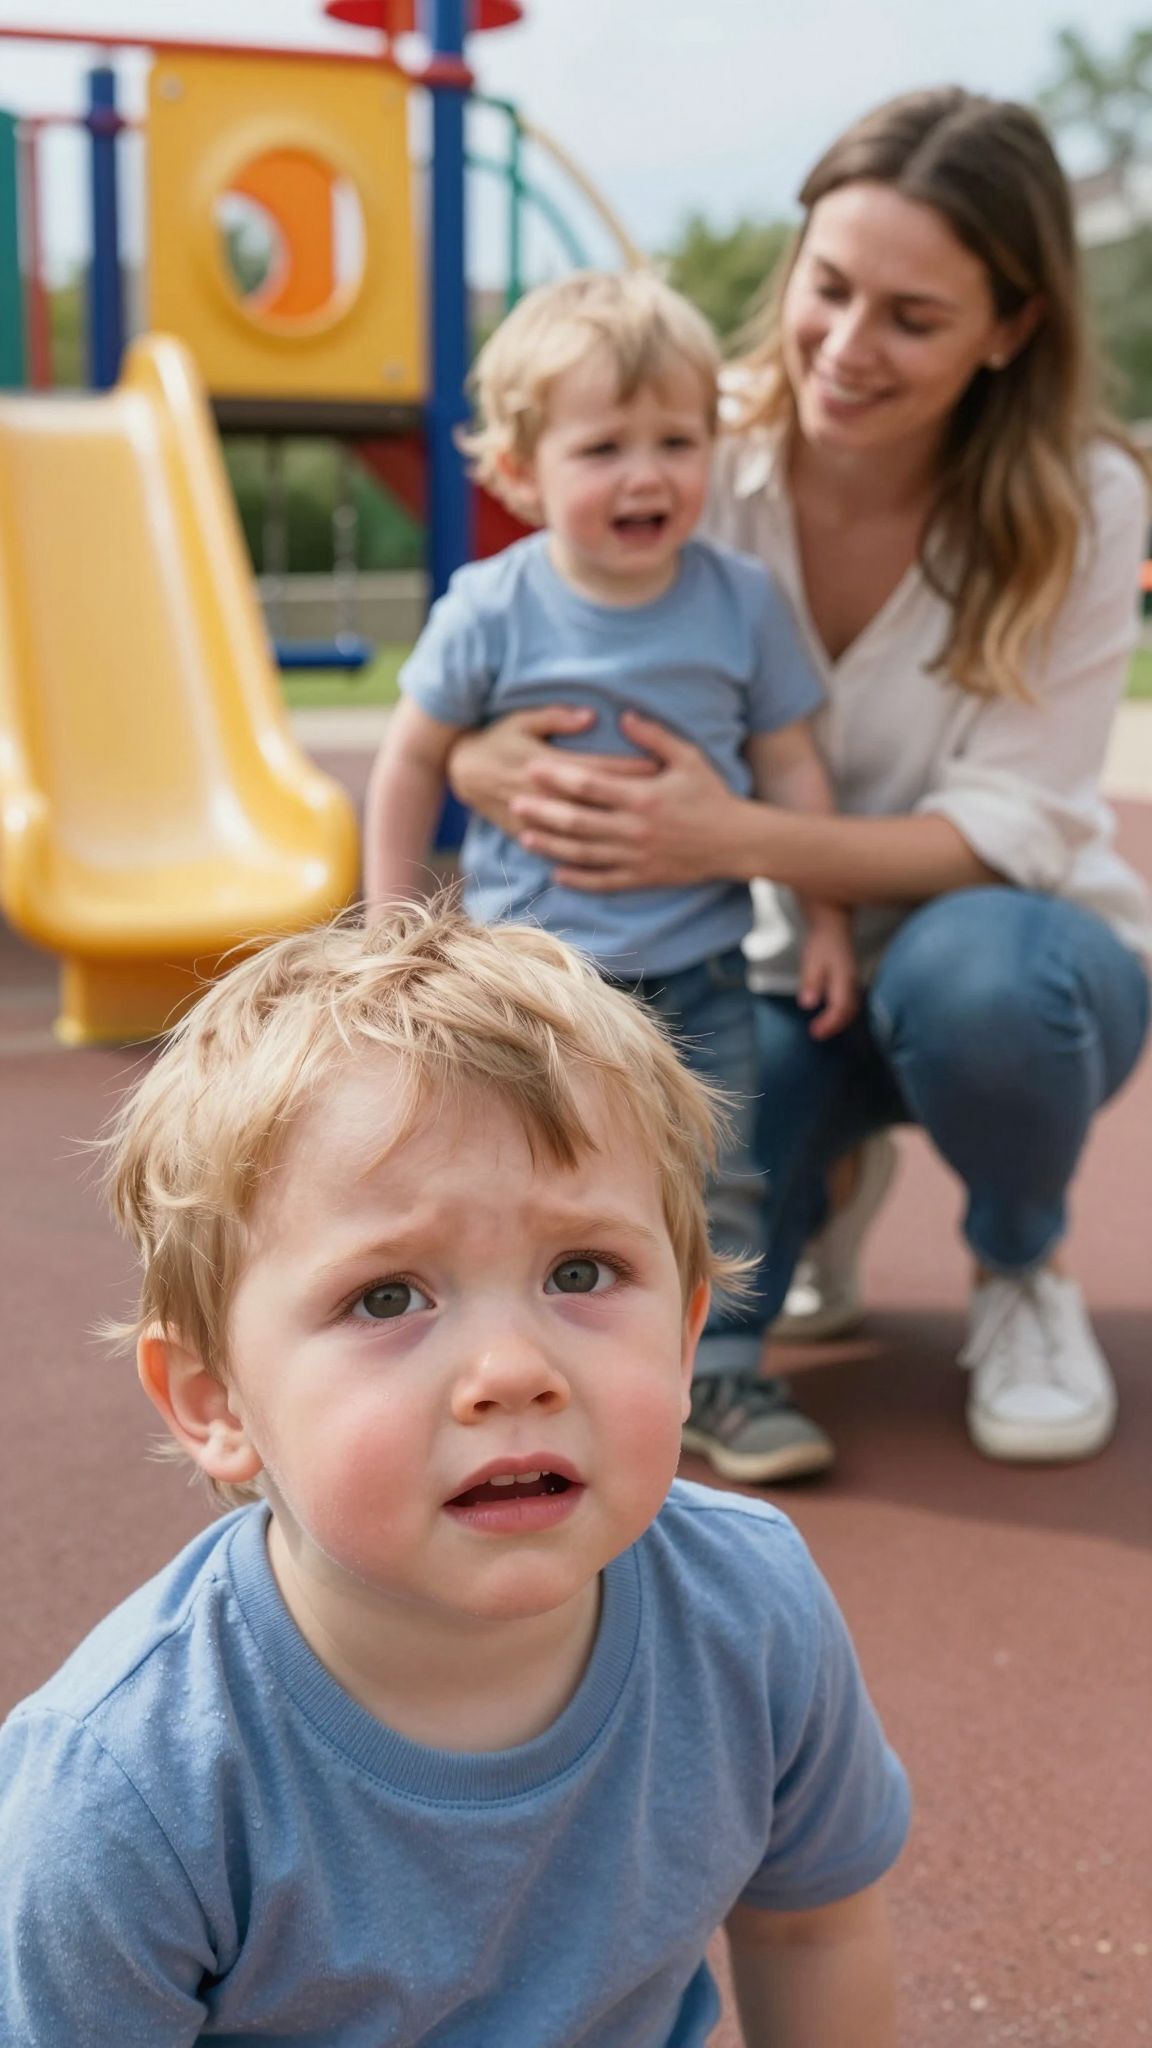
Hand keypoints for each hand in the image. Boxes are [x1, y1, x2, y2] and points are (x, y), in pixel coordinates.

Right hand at [447, 706, 656, 838]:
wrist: (463, 772)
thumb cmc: (498, 740)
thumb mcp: (522, 720)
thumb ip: (556, 718)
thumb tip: (590, 717)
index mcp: (549, 764)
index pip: (599, 769)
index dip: (630, 768)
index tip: (660, 768)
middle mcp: (546, 796)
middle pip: (598, 802)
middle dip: (633, 802)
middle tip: (668, 803)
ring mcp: (538, 820)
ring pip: (583, 832)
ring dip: (616, 831)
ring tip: (650, 832)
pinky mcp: (529, 835)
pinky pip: (561, 851)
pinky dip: (588, 856)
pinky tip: (614, 859)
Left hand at [513, 710, 748, 891]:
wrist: (737, 842)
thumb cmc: (713, 795)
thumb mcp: (688, 758)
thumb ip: (653, 737)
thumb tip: (623, 715)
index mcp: (643, 797)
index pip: (589, 785)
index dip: (557, 776)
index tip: (532, 767)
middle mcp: (635, 829)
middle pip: (577, 820)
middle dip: (542, 811)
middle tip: (512, 802)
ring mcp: (637, 857)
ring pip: (583, 853)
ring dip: (551, 845)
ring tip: (524, 836)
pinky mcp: (643, 878)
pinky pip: (603, 882)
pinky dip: (578, 879)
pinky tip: (556, 874)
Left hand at [798, 916, 857, 1039]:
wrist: (832, 922)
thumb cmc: (821, 941)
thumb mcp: (812, 960)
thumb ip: (811, 982)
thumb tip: (808, 1004)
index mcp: (844, 979)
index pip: (840, 1008)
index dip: (829, 1023)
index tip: (814, 1032)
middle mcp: (852, 982)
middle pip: (848, 1012)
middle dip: (834, 1026)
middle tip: (817, 1034)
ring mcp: (852, 981)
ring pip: (851, 1007)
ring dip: (838, 1021)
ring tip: (822, 1028)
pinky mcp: (849, 979)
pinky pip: (849, 1001)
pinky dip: (841, 1012)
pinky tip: (829, 1015)